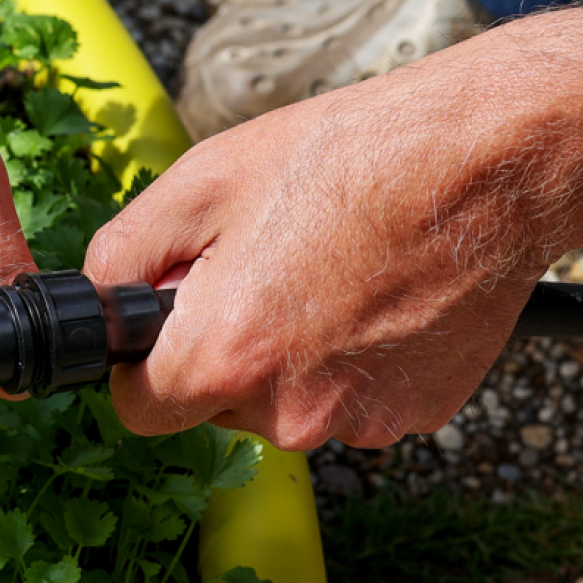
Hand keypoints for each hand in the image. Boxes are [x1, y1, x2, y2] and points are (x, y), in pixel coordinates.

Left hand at [85, 57, 553, 449]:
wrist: (484, 166)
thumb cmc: (347, 160)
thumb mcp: (202, 182)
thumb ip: (122, 254)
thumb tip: (98, 302)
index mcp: (223, 359)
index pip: (138, 410)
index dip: (143, 359)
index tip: (171, 313)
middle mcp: (289, 413)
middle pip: (218, 404)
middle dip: (224, 346)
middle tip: (266, 262)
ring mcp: (360, 422)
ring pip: (287, 403)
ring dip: (291, 353)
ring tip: (329, 266)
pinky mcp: (417, 416)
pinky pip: (352, 398)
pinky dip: (353, 357)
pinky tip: (377, 290)